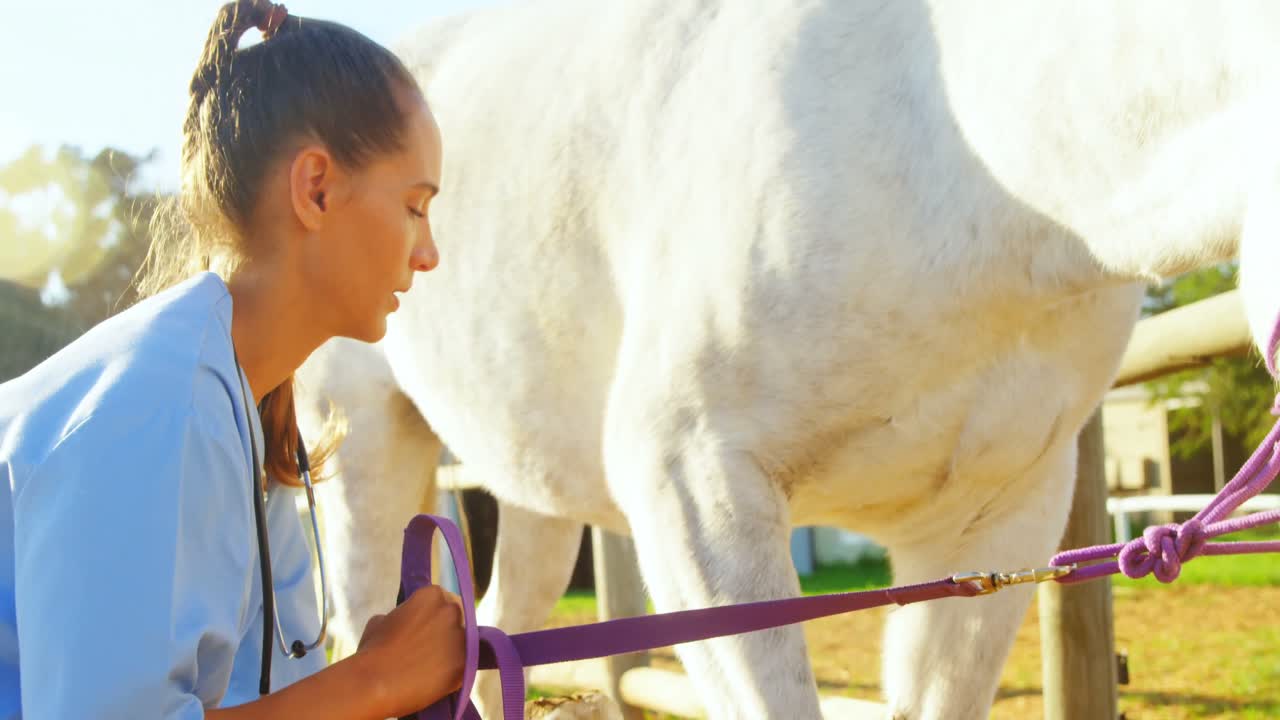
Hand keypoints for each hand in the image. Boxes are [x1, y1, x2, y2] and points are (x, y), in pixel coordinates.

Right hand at [354, 586, 466, 717]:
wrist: (373, 683)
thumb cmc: (372, 652)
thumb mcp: (381, 621)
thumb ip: (402, 615)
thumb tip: (406, 620)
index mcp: (432, 595)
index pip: (444, 601)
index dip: (435, 617)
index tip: (426, 630)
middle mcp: (452, 611)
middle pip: (459, 619)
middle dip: (447, 632)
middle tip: (430, 649)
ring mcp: (461, 637)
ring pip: (465, 644)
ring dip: (452, 653)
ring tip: (430, 668)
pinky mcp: (466, 665)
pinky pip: (465, 667)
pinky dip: (453, 674)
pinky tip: (435, 680)